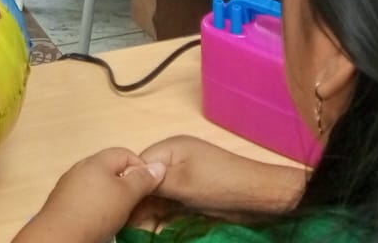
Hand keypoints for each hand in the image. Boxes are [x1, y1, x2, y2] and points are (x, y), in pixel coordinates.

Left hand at [13, 148, 165, 242]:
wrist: (59, 236)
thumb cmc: (96, 212)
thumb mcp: (126, 195)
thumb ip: (143, 179)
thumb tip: (159, 165)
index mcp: (97, 160)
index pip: (125, 153)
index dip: (141, 168)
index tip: (148, 189)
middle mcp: (81, 167)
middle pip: (111, 169)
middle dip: (126, 184)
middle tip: (135, 203)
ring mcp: (69, 184)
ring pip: (98, 184)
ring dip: (111, 196)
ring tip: (118, 214)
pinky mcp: (63, 201)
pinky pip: (86, 197)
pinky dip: (96, 206)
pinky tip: (99, 220)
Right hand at [137, 135, 304, 219]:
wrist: (257, 197)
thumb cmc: (219, 184)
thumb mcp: (182, 182)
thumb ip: (154, 181)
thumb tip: (126, 181)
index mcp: (171, 148)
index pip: (138, 165)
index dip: (129, 186)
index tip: (119, 208)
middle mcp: (174, 161)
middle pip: (146, 182)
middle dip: (137, 202)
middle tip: (126, 223)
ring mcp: (184, 179)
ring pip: (157, 196)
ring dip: (148, 212)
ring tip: (137, 229)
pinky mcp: (193, 195)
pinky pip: (170, 205)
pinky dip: (162, 217)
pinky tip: (153, 229)